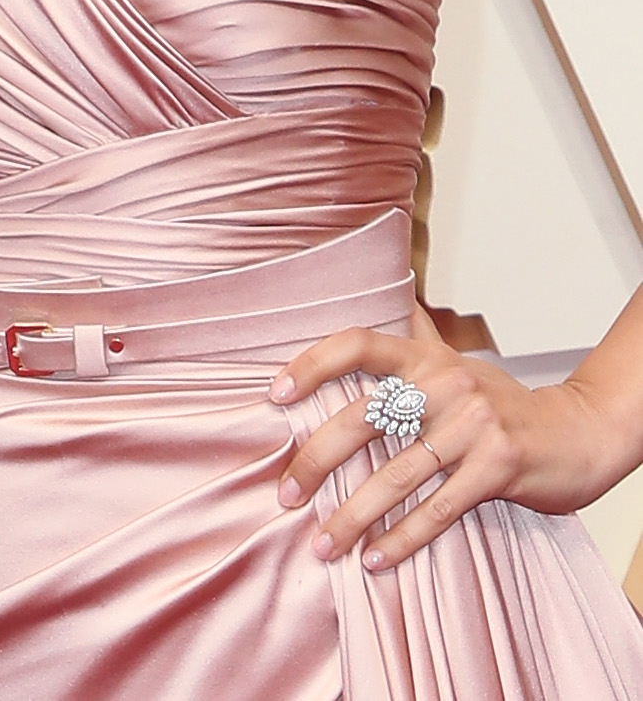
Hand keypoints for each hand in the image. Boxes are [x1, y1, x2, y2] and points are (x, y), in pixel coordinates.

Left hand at [273, 309, 635, 570]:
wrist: (576, 433)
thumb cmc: (501, 402)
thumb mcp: (456, 362)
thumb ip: (418, 337)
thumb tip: (390, 294)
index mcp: (425, 357)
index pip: (357, 345)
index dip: (312, 364)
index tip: (274, 394)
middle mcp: (444, 384)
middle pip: (364, 418)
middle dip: (317, 460)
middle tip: (286, 494)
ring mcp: (472, 425)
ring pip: (397, 475)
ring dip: (354, 515)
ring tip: (323, 544)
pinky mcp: (497, 468)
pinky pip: (439, 509)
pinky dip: (403, 538)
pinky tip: (375, 558)